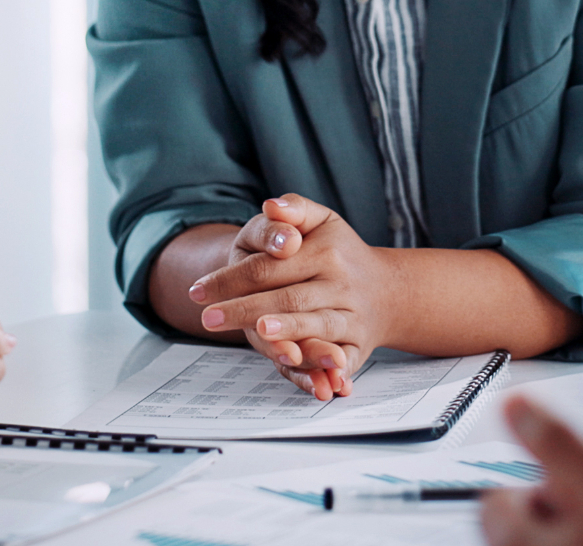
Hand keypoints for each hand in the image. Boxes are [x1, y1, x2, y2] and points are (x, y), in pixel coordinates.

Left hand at [186, 195, 387, 397]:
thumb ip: (293, 210)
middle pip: (287, 297)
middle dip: (246, 309)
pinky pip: (343, 359)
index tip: (197, 292)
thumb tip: (271, 206)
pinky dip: (328, 369)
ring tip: (261, 331)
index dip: (231, 278)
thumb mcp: (320, 222)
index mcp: (325, 252)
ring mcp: (352, 316)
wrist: (385, 290)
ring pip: (316, 324)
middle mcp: (341, 284)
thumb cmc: (338, 252)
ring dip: (290, 329)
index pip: (268, 266)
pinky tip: (314, 377)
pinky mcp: (359, 345)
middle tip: (209, 319)